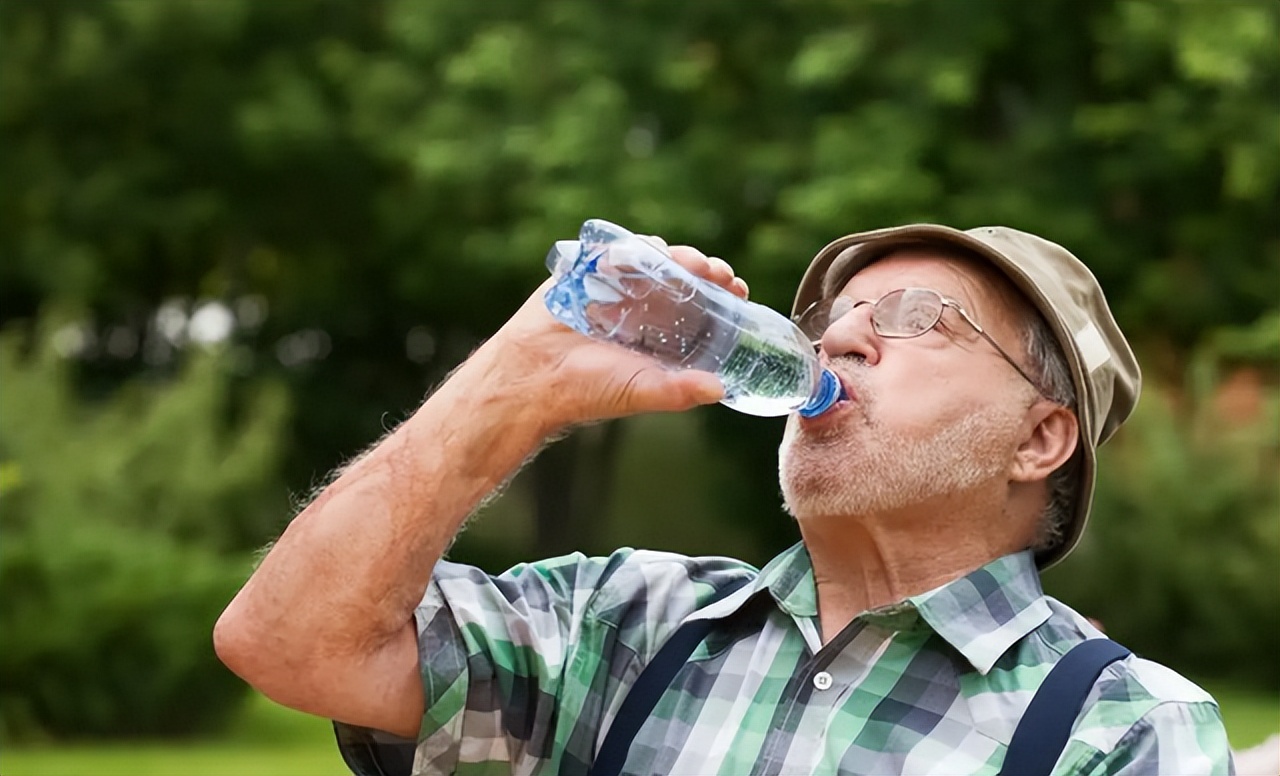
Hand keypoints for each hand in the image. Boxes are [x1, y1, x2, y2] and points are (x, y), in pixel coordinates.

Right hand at [474, 240, 750, 430]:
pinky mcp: (586, 273)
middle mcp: (640, 309)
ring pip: (653, 260)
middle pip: (681, 277)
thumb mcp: (642, 390)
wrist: (535, 375)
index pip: (699, 307)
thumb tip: (720, 390)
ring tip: (688, 262)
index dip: (720, 295)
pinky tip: (649, 250)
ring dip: (675, 255)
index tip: (738, 288)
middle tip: (718, 272)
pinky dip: (633, 247)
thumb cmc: (588, 389)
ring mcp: (614, 288)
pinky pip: (615, 250)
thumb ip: (680, 391)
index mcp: (658, 335)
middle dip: (703, 270)